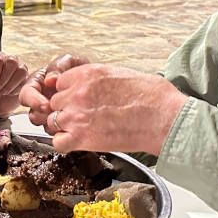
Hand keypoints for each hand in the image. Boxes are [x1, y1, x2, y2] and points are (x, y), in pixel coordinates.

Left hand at [0, 52, 28, 118]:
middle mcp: (9, 60)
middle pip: (12, 62)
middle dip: (3, 78)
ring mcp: (19, 68)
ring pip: (21, 70)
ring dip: (10, 84)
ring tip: (3, 91)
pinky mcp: (26, 78)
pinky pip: (25, 80)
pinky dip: (16, 89)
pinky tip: (10, 92)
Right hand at [19, 53, 88, 125]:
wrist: (98, 82)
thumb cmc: (79, 69)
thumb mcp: (69, 61)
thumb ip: (59, 66)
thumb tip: (49, 79)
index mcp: (37, 84)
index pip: (25, 95)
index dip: (33, 101)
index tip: (46, 105)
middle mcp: (40, 101)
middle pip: (32, 115)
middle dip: (43, 116)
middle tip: (56, 114)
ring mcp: (50, 115)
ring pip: (44, 126)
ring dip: (53, 124)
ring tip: (67, 117)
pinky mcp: (60, 125)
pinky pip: (57, 132)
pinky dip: (64, 129)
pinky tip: (74, 123)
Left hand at [43, 64, 187, 154]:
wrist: (164, 118)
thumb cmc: (152, 96)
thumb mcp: (121, 73)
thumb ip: (98, 79)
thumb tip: (94, 86)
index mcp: (88, 74)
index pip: (60, 83)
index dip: (69, 93)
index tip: (79, 100)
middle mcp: (78, 92)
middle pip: (55, 102)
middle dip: (67, 110)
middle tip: (85, 117)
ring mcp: (77, 115)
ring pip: (53, 121)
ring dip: (65, 127)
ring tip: (84, 130)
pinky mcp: (81, 138)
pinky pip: (58, 142)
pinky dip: (65, 144)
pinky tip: (78, 142)